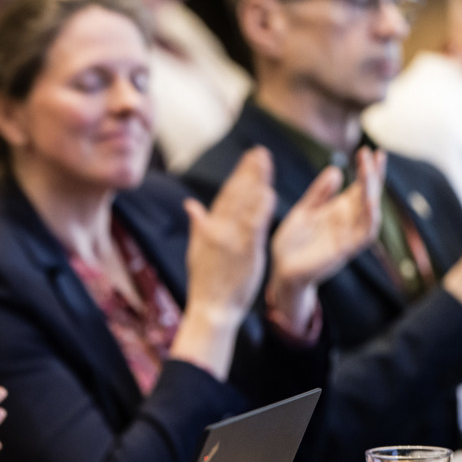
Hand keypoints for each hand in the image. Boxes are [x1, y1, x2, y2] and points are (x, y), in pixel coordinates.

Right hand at [171, 147, 275, 377]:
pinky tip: (270, 193)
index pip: (224, 196)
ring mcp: (231, 239)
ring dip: (256, 181)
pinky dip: (261, 208)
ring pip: (245, 204)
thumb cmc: (205, 283)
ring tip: (266, 163)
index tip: (248, 160)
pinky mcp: (245, 251)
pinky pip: (255, 225)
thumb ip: (197, 225)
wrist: (211, 308)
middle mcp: (218, 229)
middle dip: (248, 171)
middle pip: (235, 194)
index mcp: (207, 228)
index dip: (237, 176)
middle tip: (260, 152)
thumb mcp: (196, 251)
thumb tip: (191, 204)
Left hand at [266, 148, 384, 327]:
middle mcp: (347, 221)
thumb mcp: (303, 211)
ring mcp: (348, 236)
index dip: (367, 170)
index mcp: (337, 211)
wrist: (281, 271)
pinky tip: (371, 202)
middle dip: (373, 175)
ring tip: (372, 171)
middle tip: (372, 154)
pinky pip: (365, 235)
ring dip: (373, 192)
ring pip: (370, 212)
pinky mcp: (344, 250)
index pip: (359, 186)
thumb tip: (336, 170)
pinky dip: (370, 219)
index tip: (370, 150)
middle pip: (368, 195)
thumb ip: (319, 194)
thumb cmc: (292, 243)